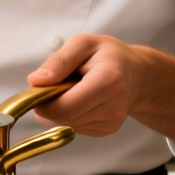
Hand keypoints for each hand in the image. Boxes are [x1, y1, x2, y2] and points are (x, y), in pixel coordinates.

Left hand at [28, 34, 174, 148]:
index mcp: (108, 81)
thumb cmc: (110, 56)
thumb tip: (36, 81)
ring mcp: (111, 122)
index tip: (38, 90)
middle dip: (50, 104)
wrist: (137, 74)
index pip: (67, 107)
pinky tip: (81, 99)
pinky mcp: (107, 130)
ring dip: (60, 109)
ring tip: (72, 89)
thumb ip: (59, 60)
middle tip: (54, 85)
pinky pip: (75, 127)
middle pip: (65, 118)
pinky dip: (70, 115)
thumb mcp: (83, 43)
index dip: (45, 103)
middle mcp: (113, 107)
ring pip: (67, 124)